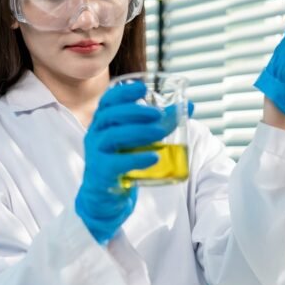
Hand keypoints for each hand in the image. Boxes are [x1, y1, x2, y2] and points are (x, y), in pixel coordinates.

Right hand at [76, 81, 169, 243]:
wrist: (105, 195)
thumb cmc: (122, 161)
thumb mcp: (139, 140)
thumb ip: (162, 123)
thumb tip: (188, 106)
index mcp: (104, 122)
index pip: (108, 100)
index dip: (123, 92)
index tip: (142, 88)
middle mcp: (96, 134)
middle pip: (110, 115)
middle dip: (135, 111)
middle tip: (158, 114)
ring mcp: (96, 154)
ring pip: (112, 136)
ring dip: (138, 132)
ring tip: (160, 133)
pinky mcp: (101, 172)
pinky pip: (115, 163)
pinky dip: (136, 159)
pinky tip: (154, 157)